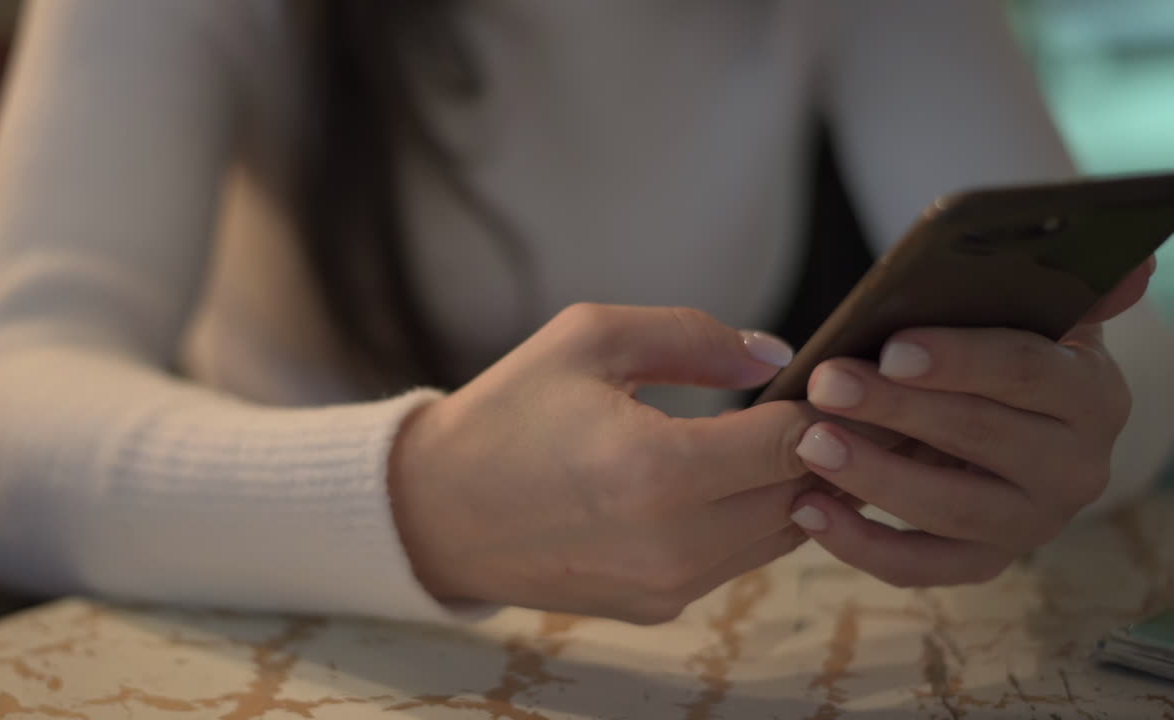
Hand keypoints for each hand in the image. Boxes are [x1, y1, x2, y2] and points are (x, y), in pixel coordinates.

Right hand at [389, 304, 822, 623]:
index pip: (796, 443)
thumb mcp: (588, 339)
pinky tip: (718, 479)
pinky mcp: (658, 608)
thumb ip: (692, 336)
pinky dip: (747, 519)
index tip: (823, 378)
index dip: (823, 406)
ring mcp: (669, 585)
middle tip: (817, 404)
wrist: (435, 510)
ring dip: (787, 487)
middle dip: (818, 448)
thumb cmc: (507, 415)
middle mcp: (674, 542)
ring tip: (767, 437)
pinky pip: (738, 561)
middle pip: (803, 495)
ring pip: (781, 535)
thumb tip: (774, 356)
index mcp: (657, 469)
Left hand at [787, 258, 1155, 586]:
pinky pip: (921, 566)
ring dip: (873, 476)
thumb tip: (1133, 263)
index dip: (957, 360)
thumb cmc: (994, 354)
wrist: (1003, 421)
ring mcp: (1032, 523)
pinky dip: (861, 544)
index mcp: (1089, 393)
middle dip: (894, 408)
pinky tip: (809, 510)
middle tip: (826, 385)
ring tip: (810, 444)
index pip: (1025, 371)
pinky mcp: (986, 562)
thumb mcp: (1033, 314)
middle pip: (979, 434)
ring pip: (949, 507)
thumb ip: (1071, 288)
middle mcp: (1075, 466)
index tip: (891, 348)